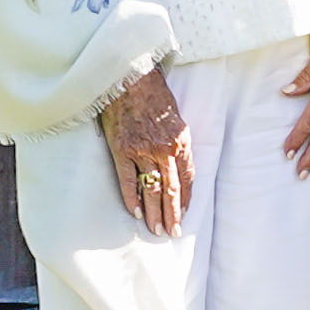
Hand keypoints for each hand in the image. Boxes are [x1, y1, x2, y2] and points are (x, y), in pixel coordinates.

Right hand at [101, 67, 191, 235]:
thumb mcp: (175, 117)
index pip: (187, 177)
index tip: (185, 212)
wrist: (129, 77)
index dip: (186, 197)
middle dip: (173, 213)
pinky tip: (134, 212)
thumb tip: (177, 164)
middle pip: (172, 189)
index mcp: (181, 140)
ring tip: (156, 229)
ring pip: (151, 189)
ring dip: (154, 212)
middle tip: (172, 232)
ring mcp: (142, 150)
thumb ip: (177, 141)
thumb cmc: (153, 94)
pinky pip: (128, 180)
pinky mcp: (121, 150)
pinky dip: (131, 198)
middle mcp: (164, 148)